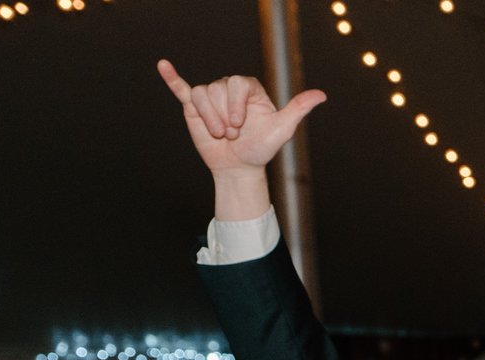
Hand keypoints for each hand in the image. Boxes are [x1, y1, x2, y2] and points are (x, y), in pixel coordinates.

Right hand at [156, 60, 323, 218]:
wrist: (239, 168)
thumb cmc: (261, 149)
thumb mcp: (282, 130)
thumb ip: (297, 109)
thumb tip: (321, 95)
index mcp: (249, 89)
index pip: (236, 83)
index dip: (235, 105)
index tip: (239, 126)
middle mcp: (229, 89)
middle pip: (217, 89)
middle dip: (222, 116)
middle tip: (232, 134)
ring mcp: (211, 97)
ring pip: (201, 96)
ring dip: (209, 119)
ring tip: (220, 134)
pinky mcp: (194, 107)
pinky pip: (181, 89)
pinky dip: (172, 78)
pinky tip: (163, 66)